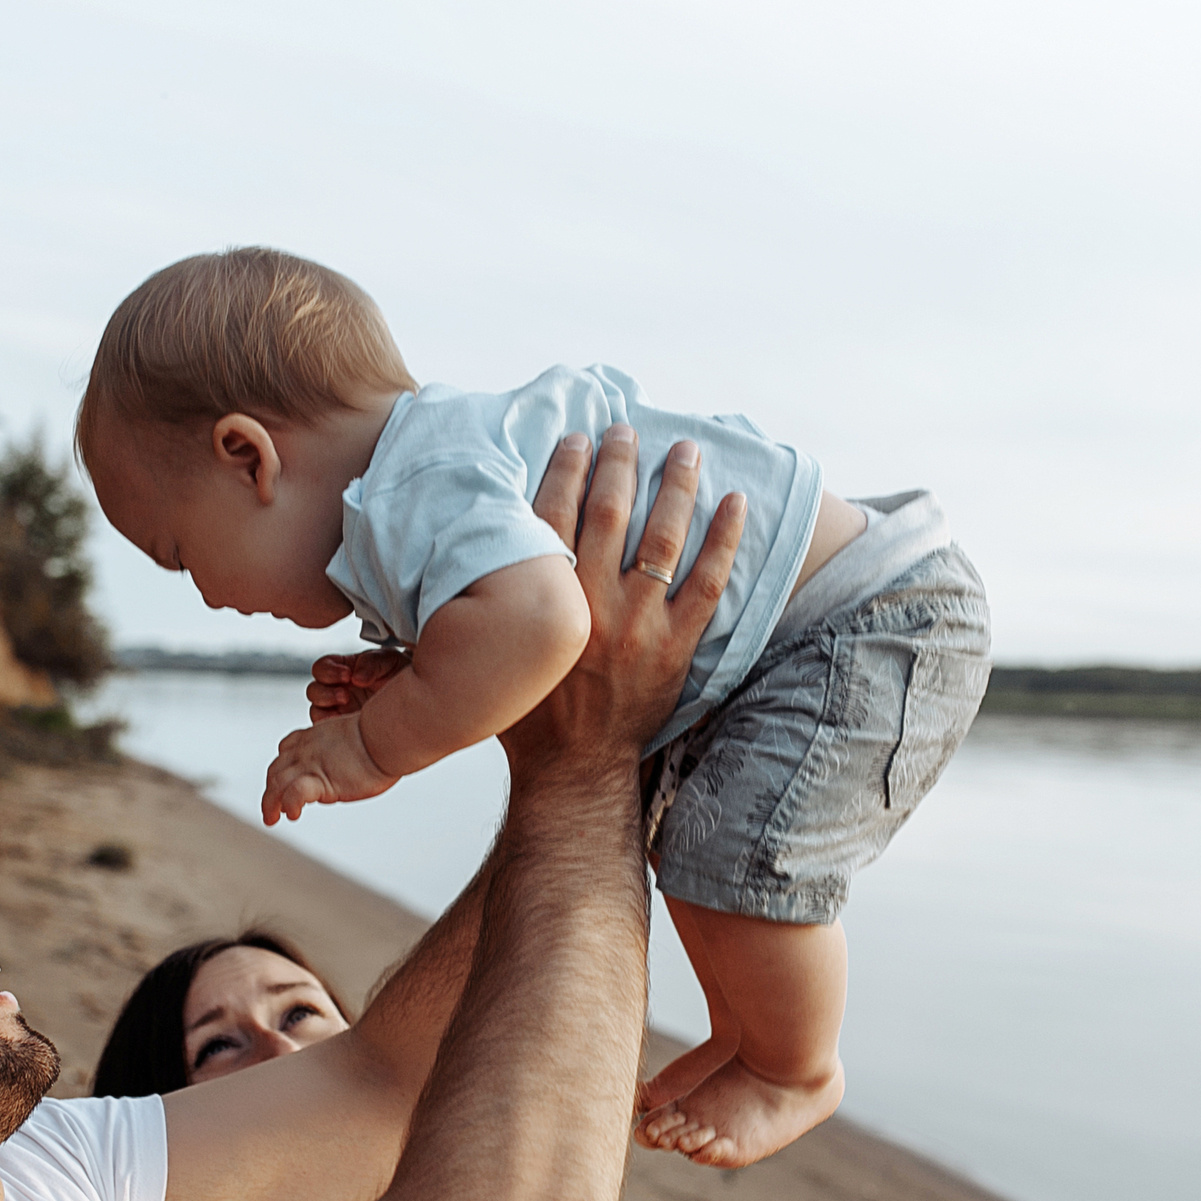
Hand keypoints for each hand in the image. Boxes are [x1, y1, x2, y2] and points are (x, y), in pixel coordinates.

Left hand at [261, 713, 397, 823]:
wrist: (388, 736)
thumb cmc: (384, 738)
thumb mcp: (358, 738)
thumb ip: (347, 750)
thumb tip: (361, 759)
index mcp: (315, 735)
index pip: (286, 750)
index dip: (280, 768)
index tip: (280, 783)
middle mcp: (307, 749)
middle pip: (276, 769)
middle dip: (269, 790)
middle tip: (270, 810)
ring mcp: (311, 764)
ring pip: (277, 782)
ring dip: (270, 803)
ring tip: (272, 818)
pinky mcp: (321, 779)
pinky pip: (295, 793)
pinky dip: (290, 805)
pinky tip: (293, 815)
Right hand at [308, 648, 413, 721]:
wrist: (420, 701)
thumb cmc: (403, 675)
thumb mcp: (390, 661)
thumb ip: (371, 662)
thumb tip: (356, 677)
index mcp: (345, 670)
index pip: (322, 667)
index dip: (328, 670)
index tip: (346, 674)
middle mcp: (339, 690)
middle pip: (314, 690)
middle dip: (326, 692)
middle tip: (345, 695)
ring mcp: (341, 712)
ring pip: (317, 710)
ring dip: (326, 709)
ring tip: (347, 708)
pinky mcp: (345, 729)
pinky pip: (327, 730)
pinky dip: (329, 726)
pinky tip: (345, 723)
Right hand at [502, 428, 744, 773]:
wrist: (572, 769)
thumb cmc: (527, 717)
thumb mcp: (492, 657)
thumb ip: (487, 609)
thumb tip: (464, 559)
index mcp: (548, 603)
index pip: (554, 518)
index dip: (565, 470)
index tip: (575, 438)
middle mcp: (595, 606)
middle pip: (609, 515)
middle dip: (618, 464)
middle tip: (625, 431)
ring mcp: (640, 626)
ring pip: (662, 539)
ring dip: (674, 487)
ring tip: (683, 449)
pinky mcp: (676, 647)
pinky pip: (708, 584)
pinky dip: (724, 541)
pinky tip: (735, 503)